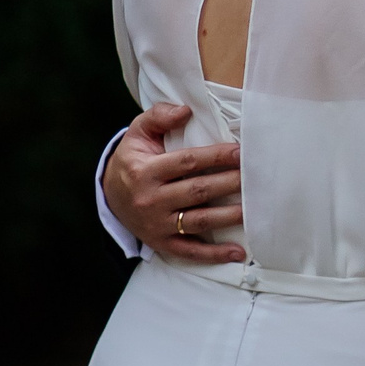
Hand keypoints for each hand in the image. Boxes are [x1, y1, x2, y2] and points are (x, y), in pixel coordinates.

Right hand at [104, 103, 246, 263]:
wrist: (109, 196)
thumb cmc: (133, 159)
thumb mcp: (137, 133)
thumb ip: (158, 116)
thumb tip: (185, 110)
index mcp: (145, 171)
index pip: (187, 162)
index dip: (216, 156)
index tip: (240, 152)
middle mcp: (150, 199)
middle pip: (198, 191)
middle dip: (229, 183)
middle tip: (255, 177)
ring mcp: (157, 224)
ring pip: (198, 221)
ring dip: (228, 216)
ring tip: (254, 209)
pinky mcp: (162, 243)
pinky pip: (190, 251)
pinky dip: (215, 254)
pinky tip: (239, 252)